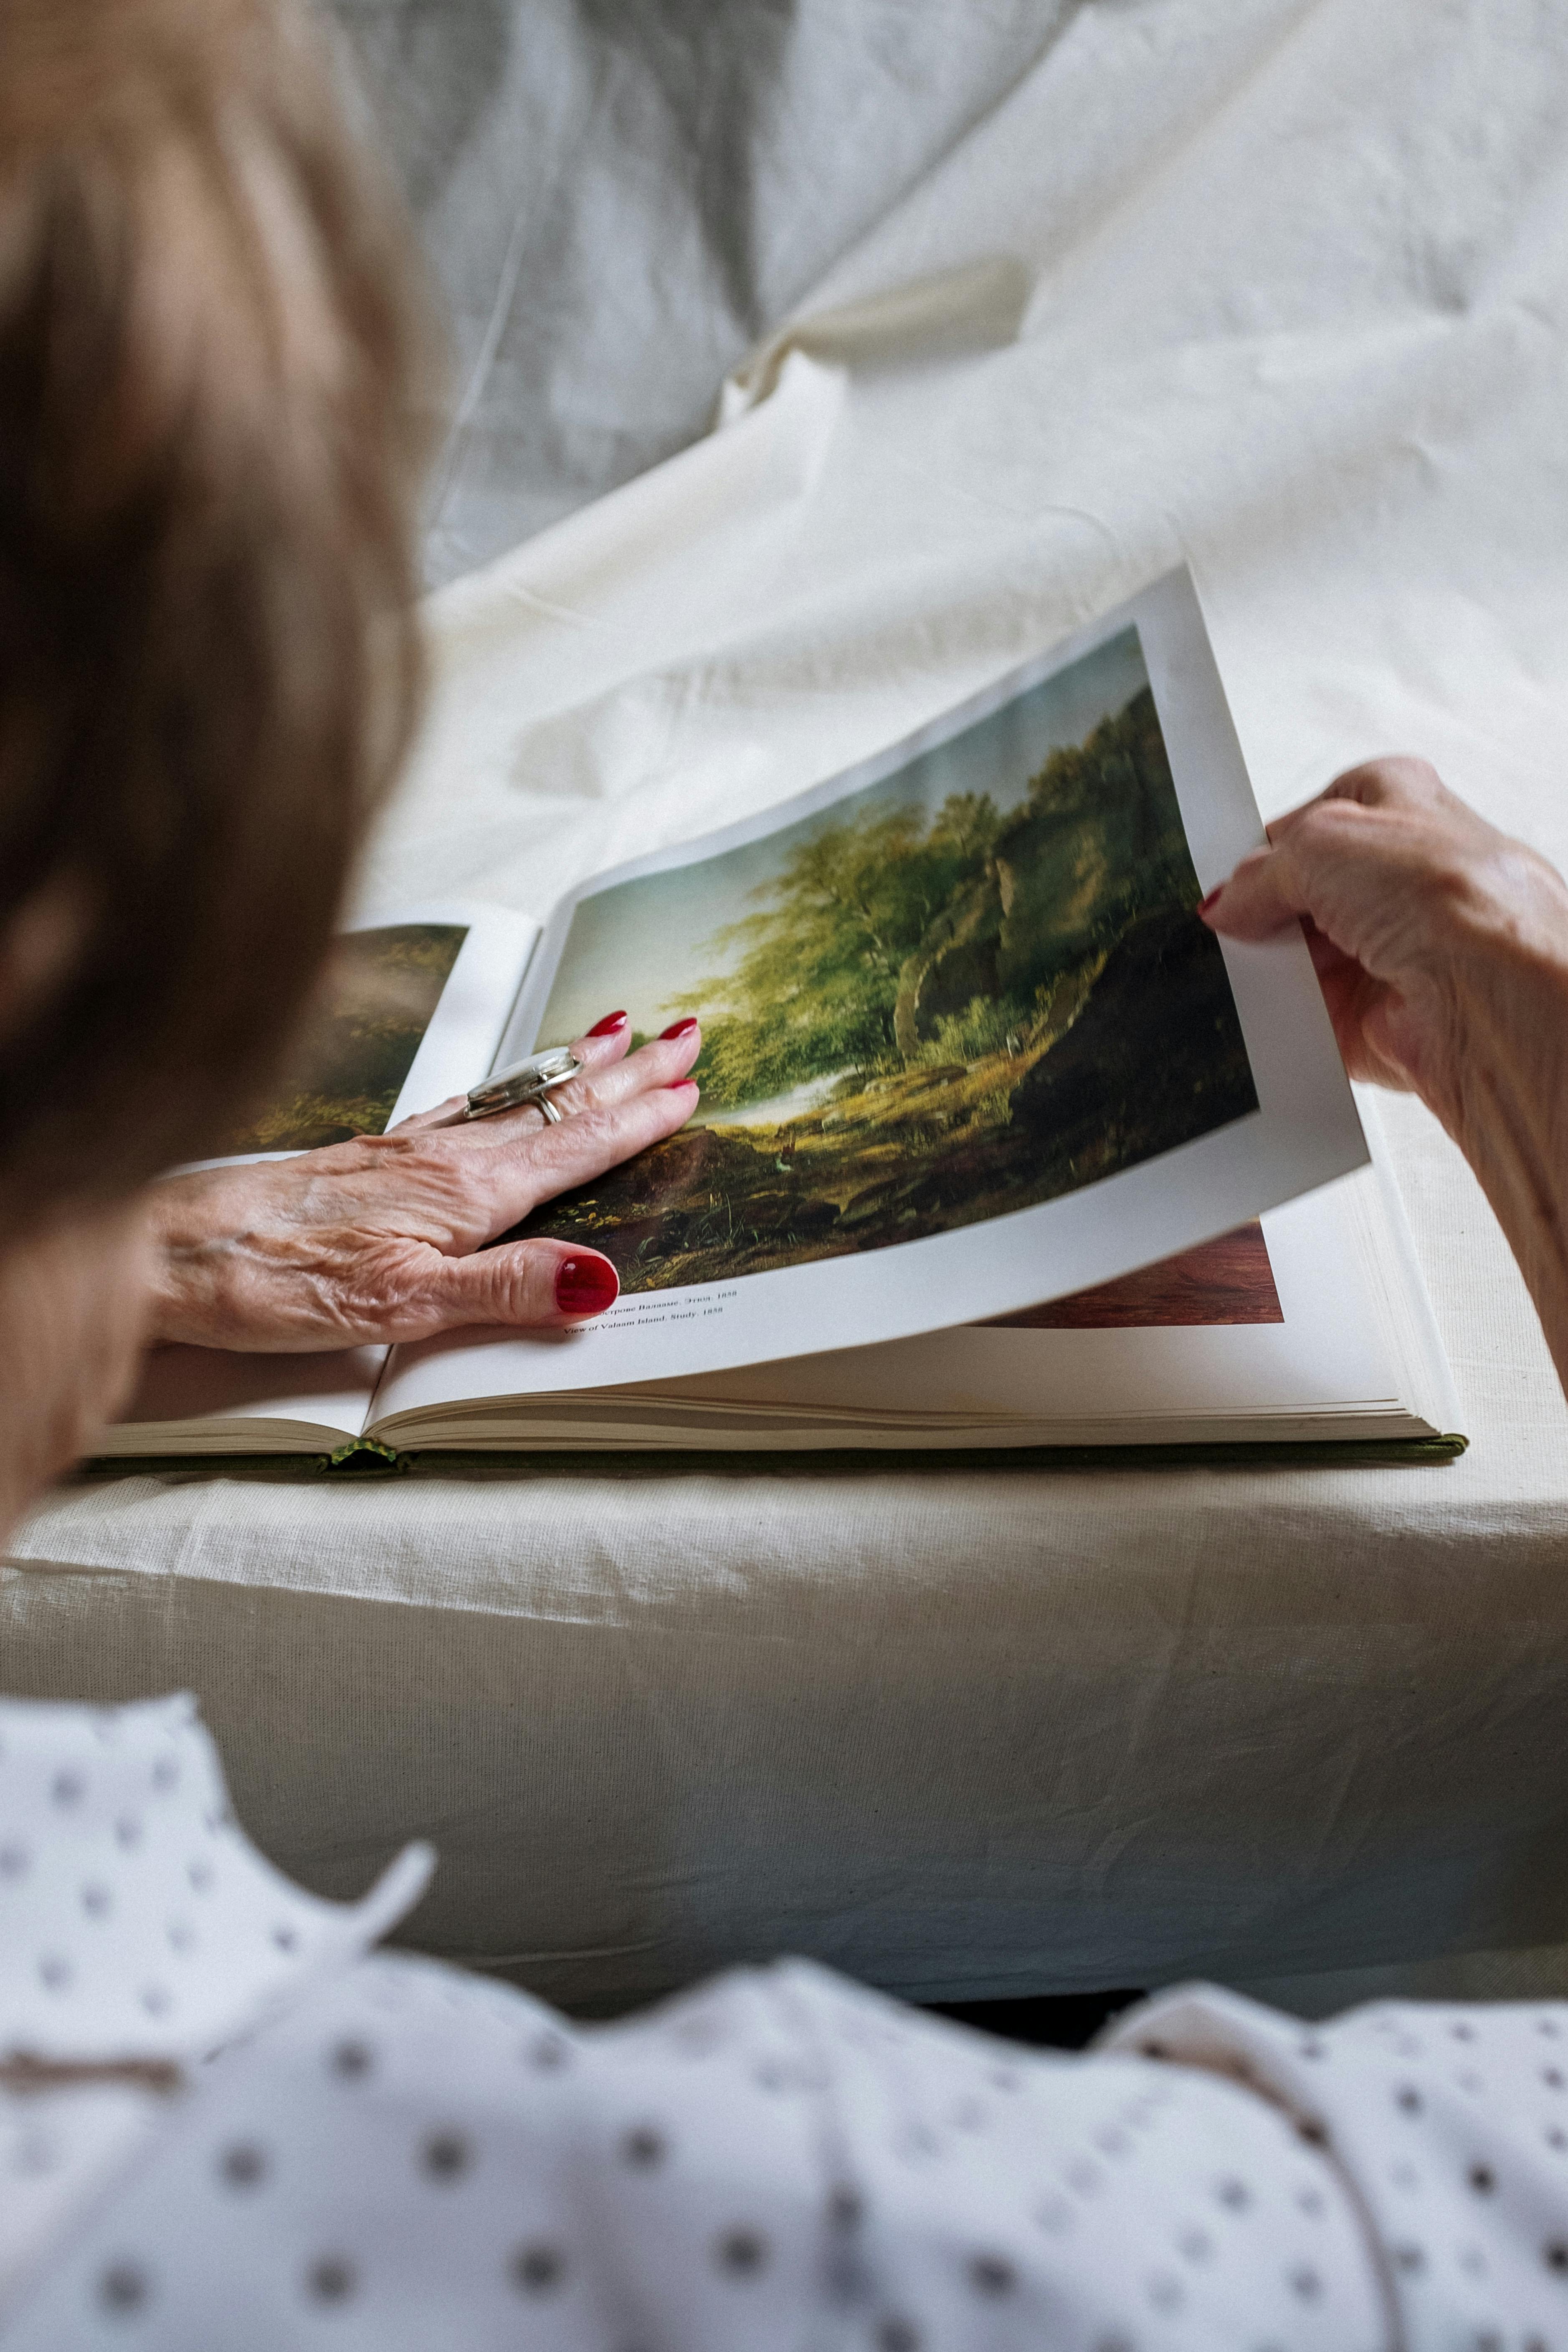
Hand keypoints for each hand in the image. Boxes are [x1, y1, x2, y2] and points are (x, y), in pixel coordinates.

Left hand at [145, 1014, 701, 1350]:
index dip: (634, 1120)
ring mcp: (398, 1153)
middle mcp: (437, 1160)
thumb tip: (599, 1281)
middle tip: (685, 1033)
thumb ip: (502, 1292)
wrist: (166, 1251)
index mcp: (462, 1195)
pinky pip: (456, 1108)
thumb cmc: (268, 1280)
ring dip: (567, 1069)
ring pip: (507, 1101)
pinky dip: (498, 1089)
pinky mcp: (362, 1160)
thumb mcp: (398, 1308)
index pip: (572, 1148)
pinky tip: (496, 1091)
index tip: (690, 1086)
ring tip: (613, 1032)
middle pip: (552, 1108)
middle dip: (622, 1075)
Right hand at [1204, 755, 1567, 1392]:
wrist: (1490, 995)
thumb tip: (1227, 901)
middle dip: (1264, 911)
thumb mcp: (1323, 842)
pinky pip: (1309, 1019)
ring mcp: (1392, 949)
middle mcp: (1403, 878)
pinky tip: (1263, 1014)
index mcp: (1401, 807)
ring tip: (1245, 967)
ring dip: (1272, 967)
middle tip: (1232, 924)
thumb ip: (1262, 870)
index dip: (1270, 844)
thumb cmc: (1447, 895)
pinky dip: (1283, 1022)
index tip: (1231, 871)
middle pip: (1303, 892)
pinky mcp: (1380, 1017)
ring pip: (1302, 956)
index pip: (1318, 816)